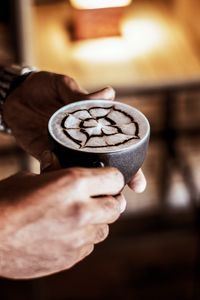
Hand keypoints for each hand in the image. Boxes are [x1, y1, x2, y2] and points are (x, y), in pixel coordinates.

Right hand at [0, 167, 124, 278]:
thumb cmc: (5, 202)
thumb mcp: (31, 178)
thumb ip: (56, 174)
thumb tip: (64, 168)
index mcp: (73, 183)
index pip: (115, 178)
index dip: (112, 178)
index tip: (107, 180)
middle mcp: (81, 210)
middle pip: (116, 206)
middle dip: (110, 200)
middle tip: (99, 198)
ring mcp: (78, 237)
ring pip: (105, 228)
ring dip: (97, 221)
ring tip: (80, 216)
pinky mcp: (71, 257)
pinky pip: (89, 245)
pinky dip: (84, 237)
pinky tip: (67, 233)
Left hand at [4, 71, 145, 191]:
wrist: (14, 96)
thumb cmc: (43, 87)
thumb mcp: (61, 85)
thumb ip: (80, 94)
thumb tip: (109, 93)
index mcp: (92, 123)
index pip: (116, 144)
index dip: (130, 163)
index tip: (138, 183)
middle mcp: (82, 140)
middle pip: (103, 164)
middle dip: (114, 182)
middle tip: (121, 199)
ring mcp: (65, 149)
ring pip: (82, 171)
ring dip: (89, 186)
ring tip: (98, 201)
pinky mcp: (47, 155)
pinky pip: (56, 170)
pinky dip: (60, 179)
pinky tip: (67, 192)